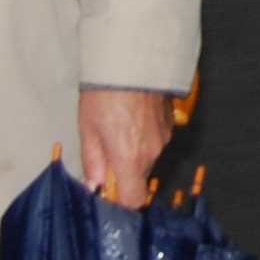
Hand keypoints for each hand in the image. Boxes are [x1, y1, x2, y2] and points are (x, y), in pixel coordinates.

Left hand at [78, 88, 174, 203]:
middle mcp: (152, 152)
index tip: (108, 188)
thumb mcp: (88, 130)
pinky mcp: (170, 122)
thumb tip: (94, 185)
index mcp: (129, 159)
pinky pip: (157, 140)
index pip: (133, 200)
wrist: (131, 59)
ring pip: (148, 158)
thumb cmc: (105, 93)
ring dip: (135, 152)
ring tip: (119, 127)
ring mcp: (164, 137)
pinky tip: (133, 117)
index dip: (121, 199)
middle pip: (139, 178)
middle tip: (107, 149)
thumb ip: (92, 163)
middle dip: (124, 171)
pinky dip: (145, 136)